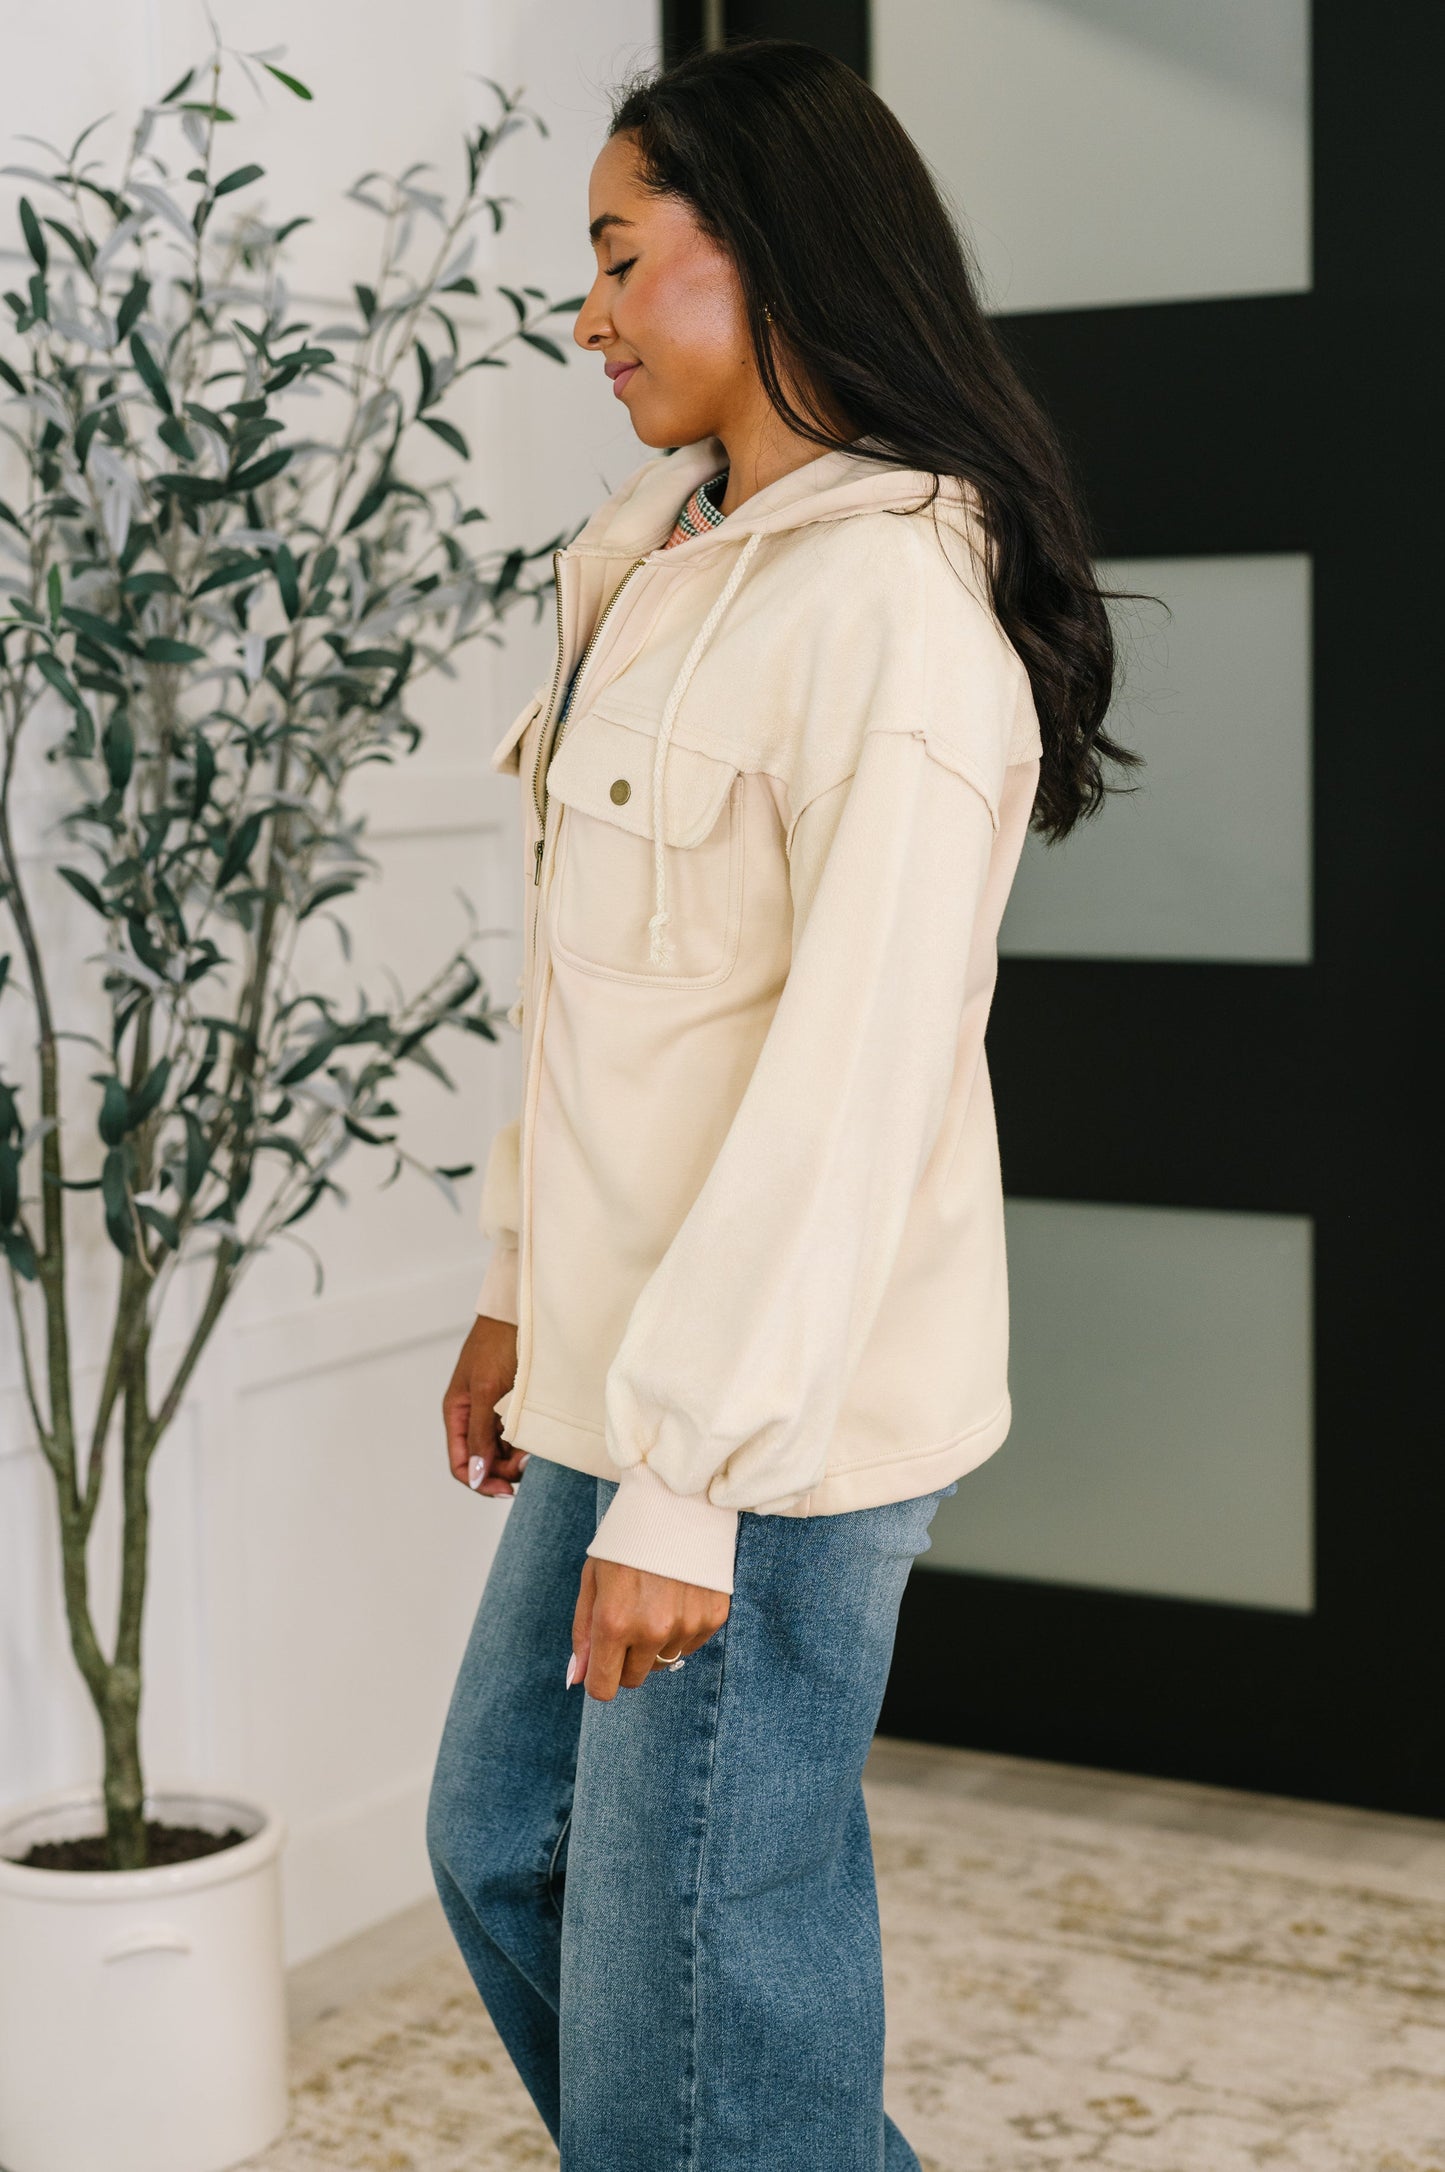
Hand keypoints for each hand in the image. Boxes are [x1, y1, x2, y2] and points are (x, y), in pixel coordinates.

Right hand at [442, 1314, 526, 1497]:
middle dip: (504, 1469)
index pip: (461, 1463)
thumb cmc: (498, 1343)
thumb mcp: (486, 1390)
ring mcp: (494, 1411)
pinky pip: (517, 1435)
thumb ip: (479, 1434)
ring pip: (503, 1451)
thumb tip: (475, 1475)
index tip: (507, 1489)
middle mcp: (473, 1416)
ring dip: (518, 1457)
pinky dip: (527, 1442)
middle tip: (529, 1463)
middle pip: (484, 1462)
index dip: (480, 1481)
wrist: (523, 1312)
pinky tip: (539, 1439)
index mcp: (457, 1413)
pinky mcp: (515, 1404)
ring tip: (536, 1450)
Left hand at [569, 1555, 729, 1699]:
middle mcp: (652, 1630)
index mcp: (614, 1622)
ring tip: (653, 1602)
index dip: (598, 1679)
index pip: (604, 1688)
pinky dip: (680, 1630)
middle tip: (627, 1621)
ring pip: (663, 1662)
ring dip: (654, 1643)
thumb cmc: (626, 1541)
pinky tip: (676, 1597)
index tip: (601, 1663)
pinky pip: (689, 1645)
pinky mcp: (713, 1617)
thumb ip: (583, 1633)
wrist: (677, 1503)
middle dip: (625, 1660)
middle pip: (633, 1679)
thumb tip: (578, 1678)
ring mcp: (686, 1625)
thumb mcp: (592, 1580)